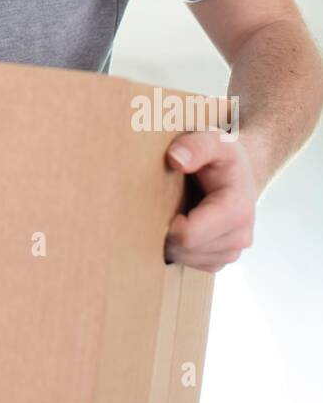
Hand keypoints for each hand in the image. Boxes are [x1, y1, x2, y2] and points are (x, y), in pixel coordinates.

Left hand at [163, 128, 256, 271]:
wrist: (242, 173)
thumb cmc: (224, 155)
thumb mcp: (214, 139)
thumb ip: (196, 145)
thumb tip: (175, 160)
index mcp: (237, 211)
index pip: (189, 236)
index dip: (166, 223)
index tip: (159, 201)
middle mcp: (240, 237)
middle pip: (185, 249)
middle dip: (167, 230)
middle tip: (162, 204)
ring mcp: (232, 251)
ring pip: (186, 259)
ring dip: (173, 240)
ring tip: (174, 211)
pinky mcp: (221, 258)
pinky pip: (191, 263)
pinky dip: (180, 248)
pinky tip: (181, 223)